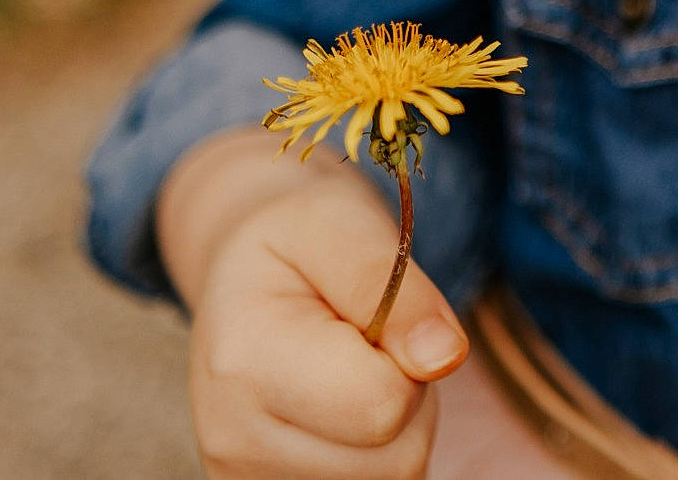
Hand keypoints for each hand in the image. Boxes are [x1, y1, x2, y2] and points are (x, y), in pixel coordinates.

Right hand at [160, 128, 468, 479]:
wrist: (245, 276)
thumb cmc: (299, 241)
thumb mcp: (340, 223)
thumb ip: (389, 283)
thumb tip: (444, 356)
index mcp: (244, 361)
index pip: (383, 404)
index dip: (408, 353)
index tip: (374, 313)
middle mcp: (233, 439)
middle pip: (395, 456)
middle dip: (407, 393)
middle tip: (364, 339)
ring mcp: (245, 479)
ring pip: (392, 476)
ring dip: (398, 425)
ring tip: (350, 370)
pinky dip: (379, 452)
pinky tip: (343, 410)